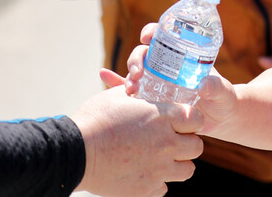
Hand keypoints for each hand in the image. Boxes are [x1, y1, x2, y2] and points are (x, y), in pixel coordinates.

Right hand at [70, 86, 202, 196]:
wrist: (74, 152)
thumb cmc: (95, 119)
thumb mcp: (118, 97)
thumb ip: (137, 92)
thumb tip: (140, 84)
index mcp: (163, 117)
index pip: (197, 119)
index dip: (191, 120)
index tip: (182, 121)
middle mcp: (166, 143)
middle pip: (197, 146)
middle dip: (188, 143)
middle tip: (172, 141)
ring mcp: (158, 168)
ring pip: (187, 170)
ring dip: (177, 164)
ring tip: (162, 159)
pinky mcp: (146, 188)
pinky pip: (164, 188)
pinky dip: (158, 182)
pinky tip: (145, 173)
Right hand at [101, 22, 238, 139]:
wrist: (219, 119)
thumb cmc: (222, 100)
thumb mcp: (222, 92)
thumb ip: (216, 88)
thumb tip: (204, 85)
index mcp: (184, 57)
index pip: (166, 38)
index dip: (153, 32)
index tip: (147, 36)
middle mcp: (168, 66)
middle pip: (146, 54)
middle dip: (138, 59)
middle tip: (138, 72)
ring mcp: (157, 82)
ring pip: (136, 72)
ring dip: (128, 75)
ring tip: (128, 88)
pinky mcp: (151, 99)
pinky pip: (130, 89)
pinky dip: (116, 82)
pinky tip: (103, 75)